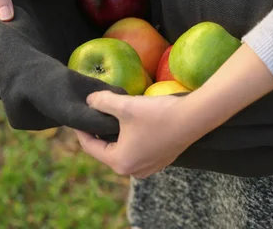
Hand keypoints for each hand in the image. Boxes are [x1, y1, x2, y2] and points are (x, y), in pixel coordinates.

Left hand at [74, 91, 201, 178]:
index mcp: (120, 162)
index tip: (77, 116)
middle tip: (94, 113)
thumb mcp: (125, 105)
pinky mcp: (161, 160)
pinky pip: (137, 150)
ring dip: (116, 134)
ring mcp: (149, 168)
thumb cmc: (157, 114)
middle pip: (106, 150)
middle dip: (99, 132)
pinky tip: (132, 122)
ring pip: (123, 150)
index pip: (90, 147)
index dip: (81, 130)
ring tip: (112, 115)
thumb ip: (102, 102)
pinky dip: (130, 138)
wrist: (194, 117)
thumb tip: (89, 101)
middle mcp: (133, 171)